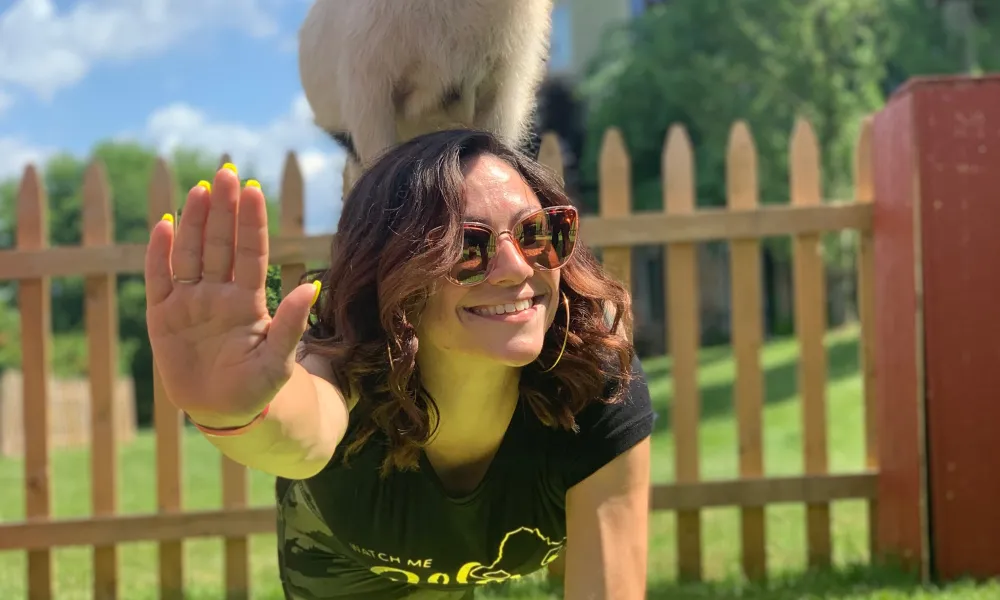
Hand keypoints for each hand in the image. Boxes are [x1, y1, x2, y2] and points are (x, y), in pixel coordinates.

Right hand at [143, 163, 319, 426]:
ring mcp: (190, 302)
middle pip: (221, 244)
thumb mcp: (279, 362)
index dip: (252, 223)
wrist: (225, 413)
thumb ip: (290, 326)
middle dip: (224, 210)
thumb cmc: (258, 387)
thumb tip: (310, 289)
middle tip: (227, 173)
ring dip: (195, 223)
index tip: (255, 190)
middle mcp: (219, 294)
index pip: (251, 253)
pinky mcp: (163, 317)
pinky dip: (160, 254)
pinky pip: (160, 280)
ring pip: (192, 254)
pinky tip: (164, 226)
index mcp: (248, 301)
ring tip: (200, 190)